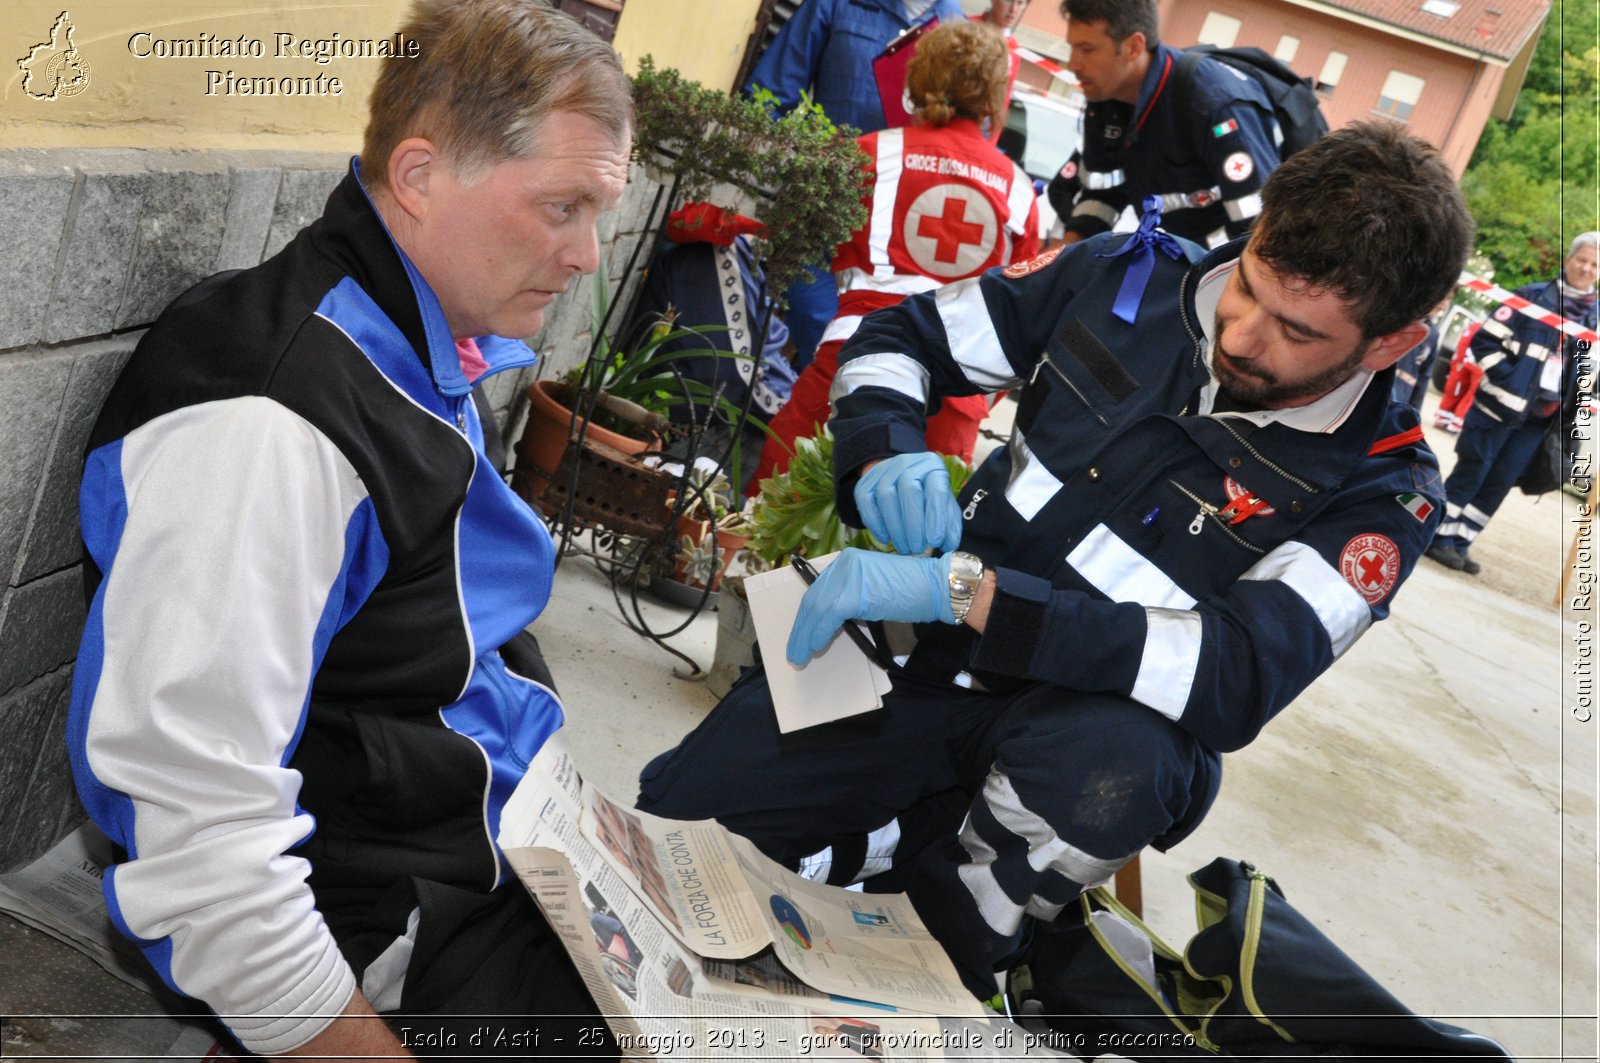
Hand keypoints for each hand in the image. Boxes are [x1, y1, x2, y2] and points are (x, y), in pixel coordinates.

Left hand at [787, 550, 953, 664]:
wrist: (937, 587)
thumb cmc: (911, 591)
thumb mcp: (873, 589)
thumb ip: (851, 597)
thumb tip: (830, 620)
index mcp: (848, 560)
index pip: (819, 589)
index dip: (807, 614)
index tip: (801, 632)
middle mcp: (844, 564)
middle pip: (814, 598)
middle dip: (802, 627)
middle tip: (795, 649)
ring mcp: (848, 577)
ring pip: (817, 609)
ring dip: (805, 635)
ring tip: (800, 654)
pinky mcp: (854, 594)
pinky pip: (828, 617)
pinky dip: (818, 633)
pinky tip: (814, 646)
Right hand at [853, 453, 962, 555]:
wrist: (899, 480)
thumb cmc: (927, 497)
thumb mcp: (944, 507)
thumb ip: (949, 525)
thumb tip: (948, 545)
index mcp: (932, 466)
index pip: (936, 489)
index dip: (936, 517)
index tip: (935, 541)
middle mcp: (908, 463)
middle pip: (908, 490)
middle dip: (913, 525)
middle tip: (917, 549)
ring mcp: (883, 471)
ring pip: (886, 497)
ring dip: (896, 528)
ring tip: (905, 548)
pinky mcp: (865, 483)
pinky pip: (867, 503)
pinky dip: (876, 524)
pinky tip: (886, 538)